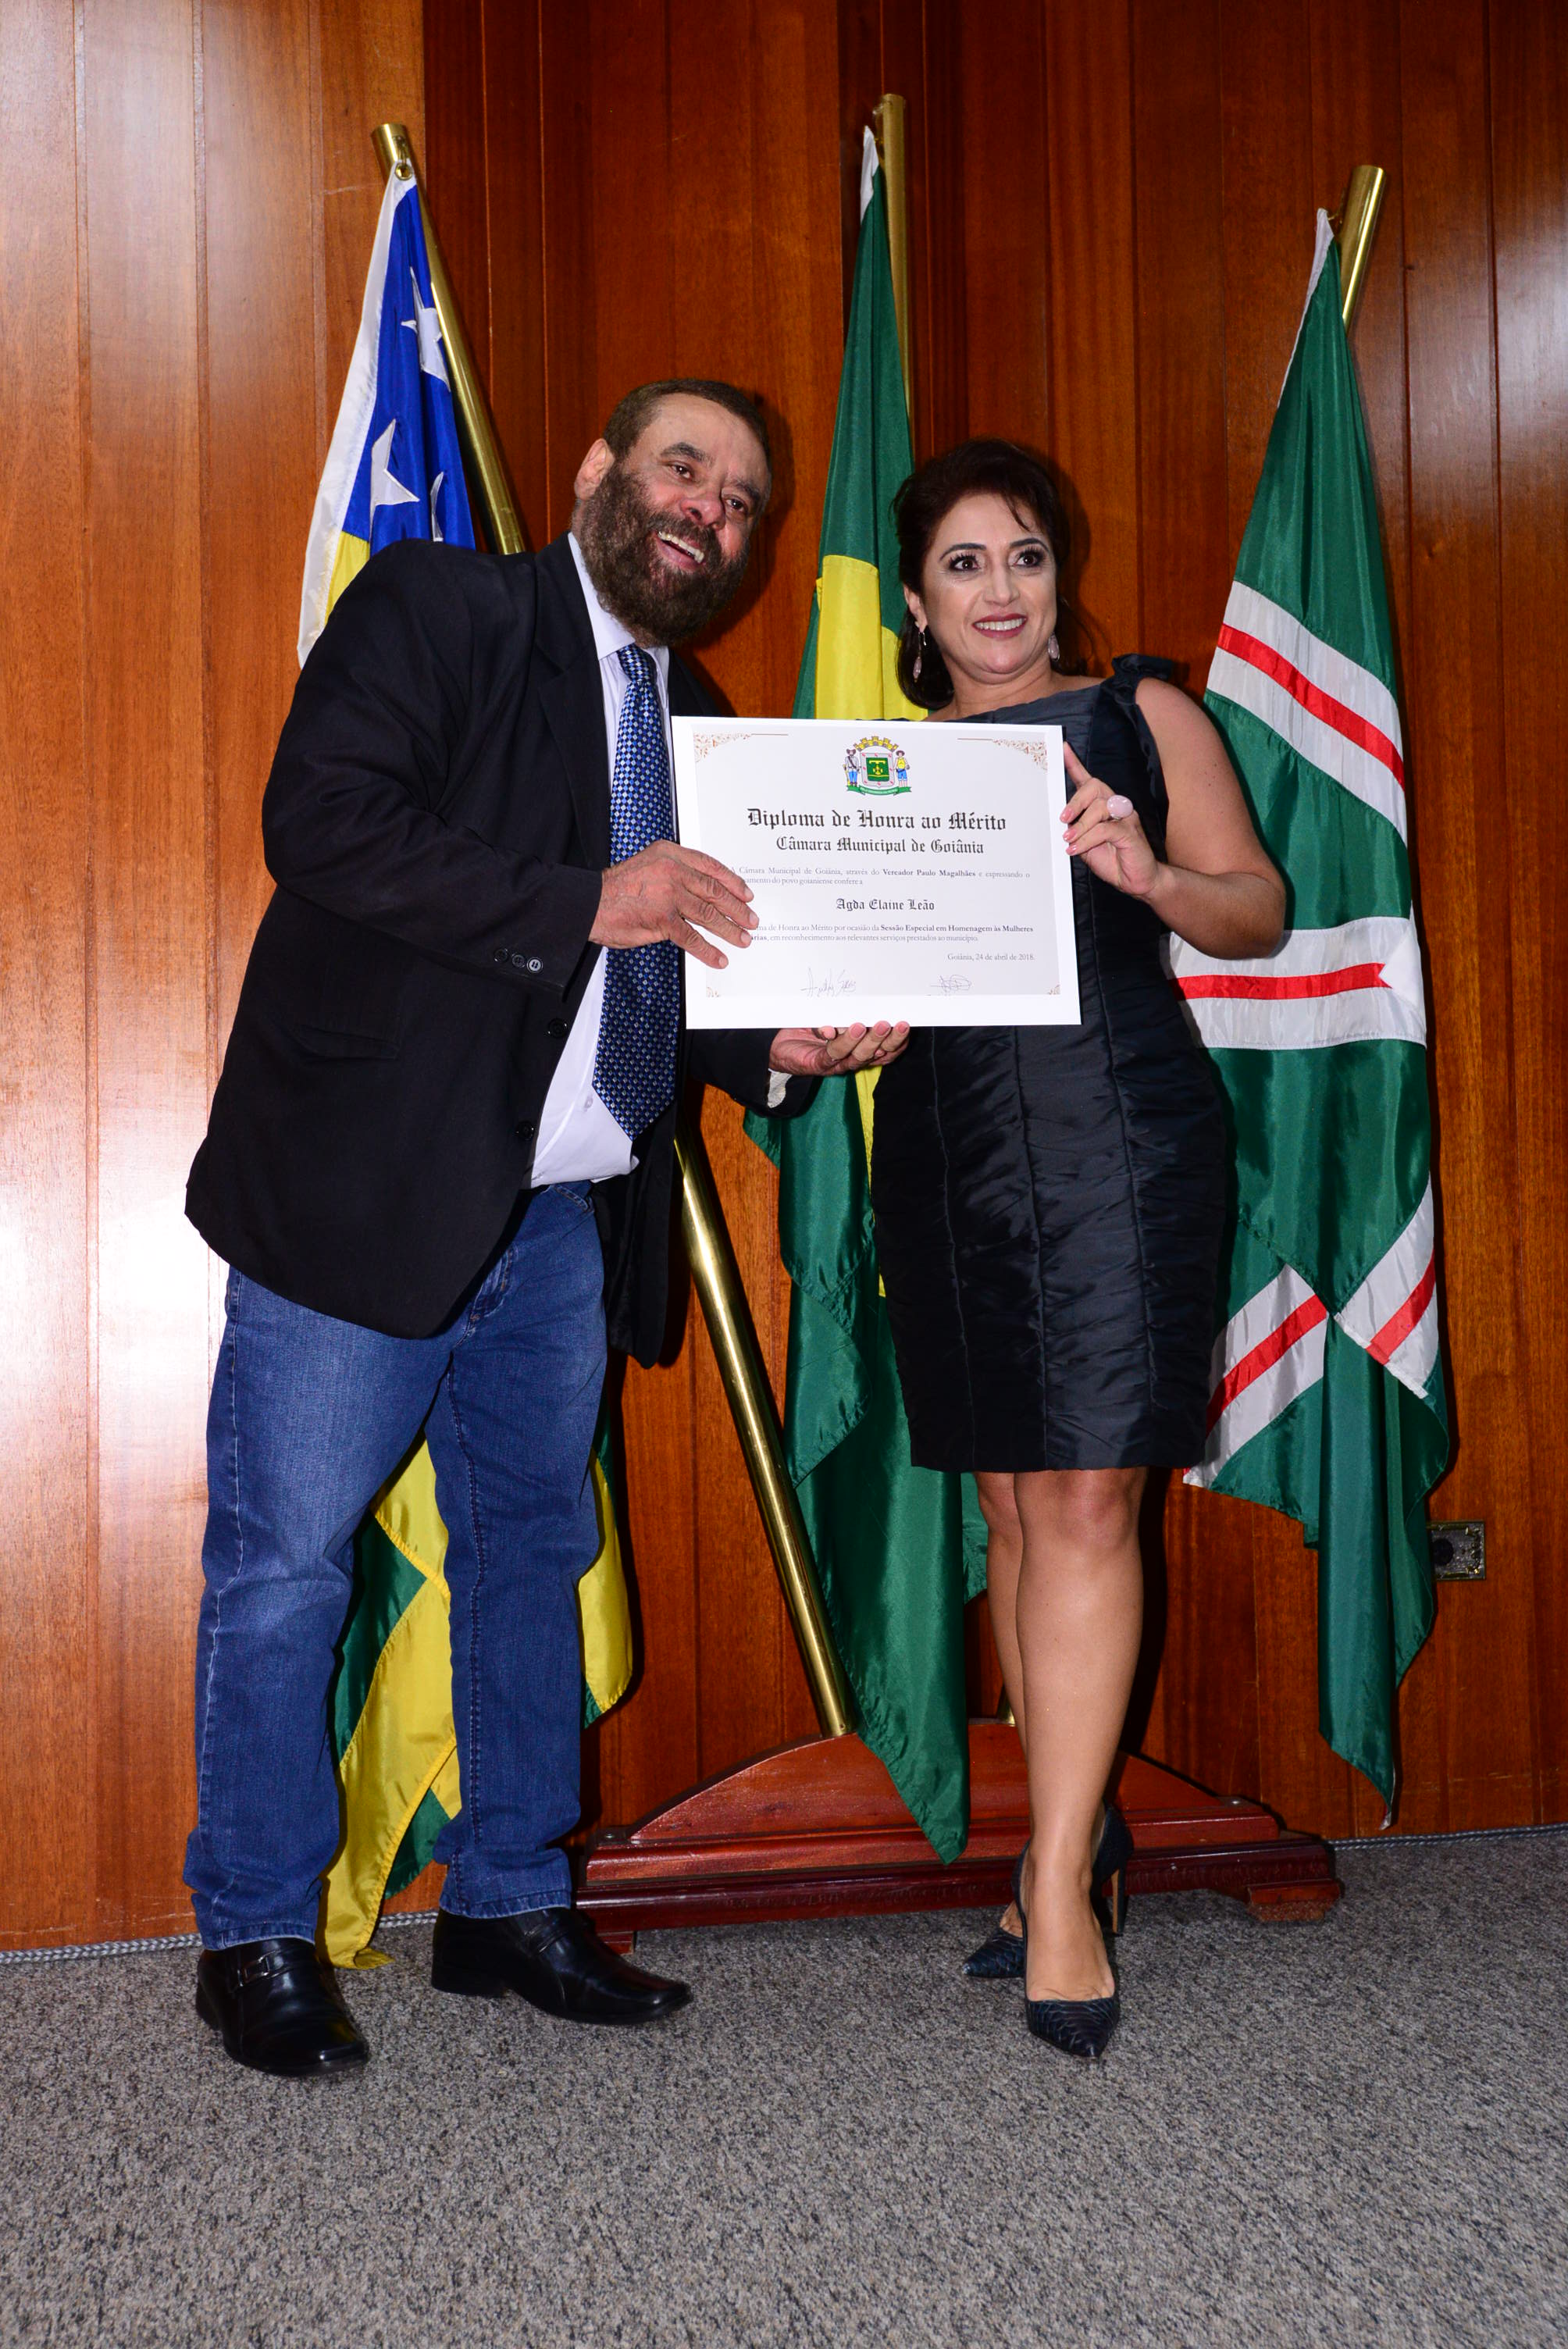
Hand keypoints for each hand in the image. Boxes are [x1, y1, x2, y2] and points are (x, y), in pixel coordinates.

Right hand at [590, 841, 756, 969]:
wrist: (590, 902)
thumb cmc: (616, 888)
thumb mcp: (647, 864)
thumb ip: (673, 872)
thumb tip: (699, 890)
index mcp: (669, 853)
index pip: (710, 866)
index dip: (732, 881)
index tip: (745, 893)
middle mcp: (672, 870)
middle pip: (714, 891)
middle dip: (737, 908)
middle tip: (751, 919)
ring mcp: (669, 895)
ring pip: (708, 914)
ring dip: (729, 929)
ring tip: (742, 939)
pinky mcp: (663, 919)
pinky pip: (692, 937)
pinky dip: (708, 950)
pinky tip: (719, 957)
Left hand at [768, 1022, 910, 1079]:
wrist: (779, 1045)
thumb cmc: (809, 1027)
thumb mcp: (832, 1014)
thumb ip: (845, 1010)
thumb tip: (859, 1001)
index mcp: (861, 1048)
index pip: (888, 1050)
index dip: (899, 1042)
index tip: (906, 1025)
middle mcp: (853, 1058)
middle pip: (877, 1054)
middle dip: (888, 1039)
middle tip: (896, 1024)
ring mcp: (837, 1063)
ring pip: (858, 1056)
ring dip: (867, 1041)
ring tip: (873, 1025)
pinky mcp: (819, 1064)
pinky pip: (832, 1055)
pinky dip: (840, 1042)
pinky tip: (845, 1030)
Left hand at [1061, 745, 1159, 897]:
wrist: (1135, 881)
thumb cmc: (1113, 860)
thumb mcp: (1086, 844)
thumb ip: (1076, 831)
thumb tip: (1061, 823)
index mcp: (1104, 807)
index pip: (1089, 781)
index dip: (1075, 764)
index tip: (1062, 750)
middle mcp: (1116, 806)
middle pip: (1095, 787)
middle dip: (1075, 802)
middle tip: (1063, 819)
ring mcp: (1126, 817)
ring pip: (1099, 808)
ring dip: (1080, 826)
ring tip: (1069, 840)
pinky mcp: (1130, 832)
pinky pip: (1105, 829)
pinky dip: (1087, 839)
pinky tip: (1077, 849)